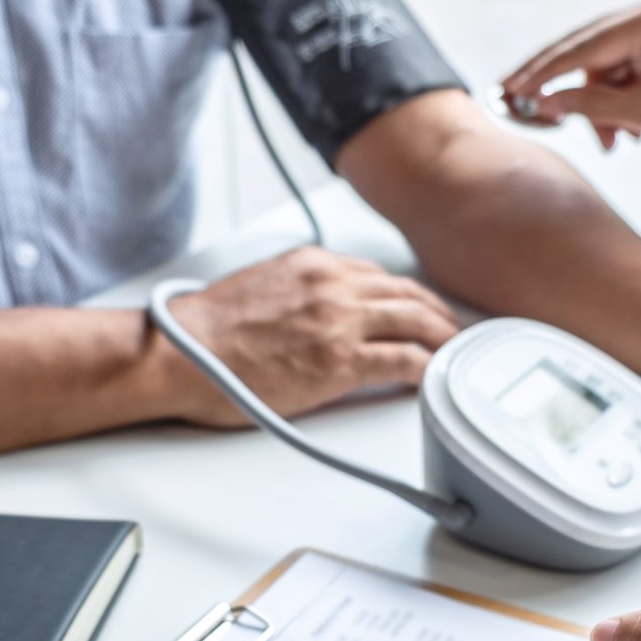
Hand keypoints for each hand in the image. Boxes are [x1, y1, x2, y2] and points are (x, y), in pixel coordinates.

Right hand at [158, 247, 458, 426]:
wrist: (183, 351)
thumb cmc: (206, 329)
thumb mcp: (261, 283)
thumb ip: (298, 287)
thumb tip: (312, 305)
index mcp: (314, 263)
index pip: (378, 275)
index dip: (407, 294)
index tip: (419, 308)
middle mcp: (334, 285)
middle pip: (407, 293)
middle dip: (438, 313)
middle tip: (455, 331)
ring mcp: (341, 322)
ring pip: (416, 321)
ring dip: (444, 338)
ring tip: (458, 354)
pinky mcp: (341, 361)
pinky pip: (404, 361)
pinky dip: (429, 367)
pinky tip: (438, 377)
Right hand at [500, 0, 640, 149]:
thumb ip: (588, 105)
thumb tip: (544, 103)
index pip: (582, 45)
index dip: (543, 71)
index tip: (513, 88)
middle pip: (588, 50)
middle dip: (569, 90)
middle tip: (528, 106)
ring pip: (604, 64)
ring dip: (602, 103)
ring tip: (615, 139)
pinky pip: (622, 65)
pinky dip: (618, 96)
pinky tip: (627, 125)